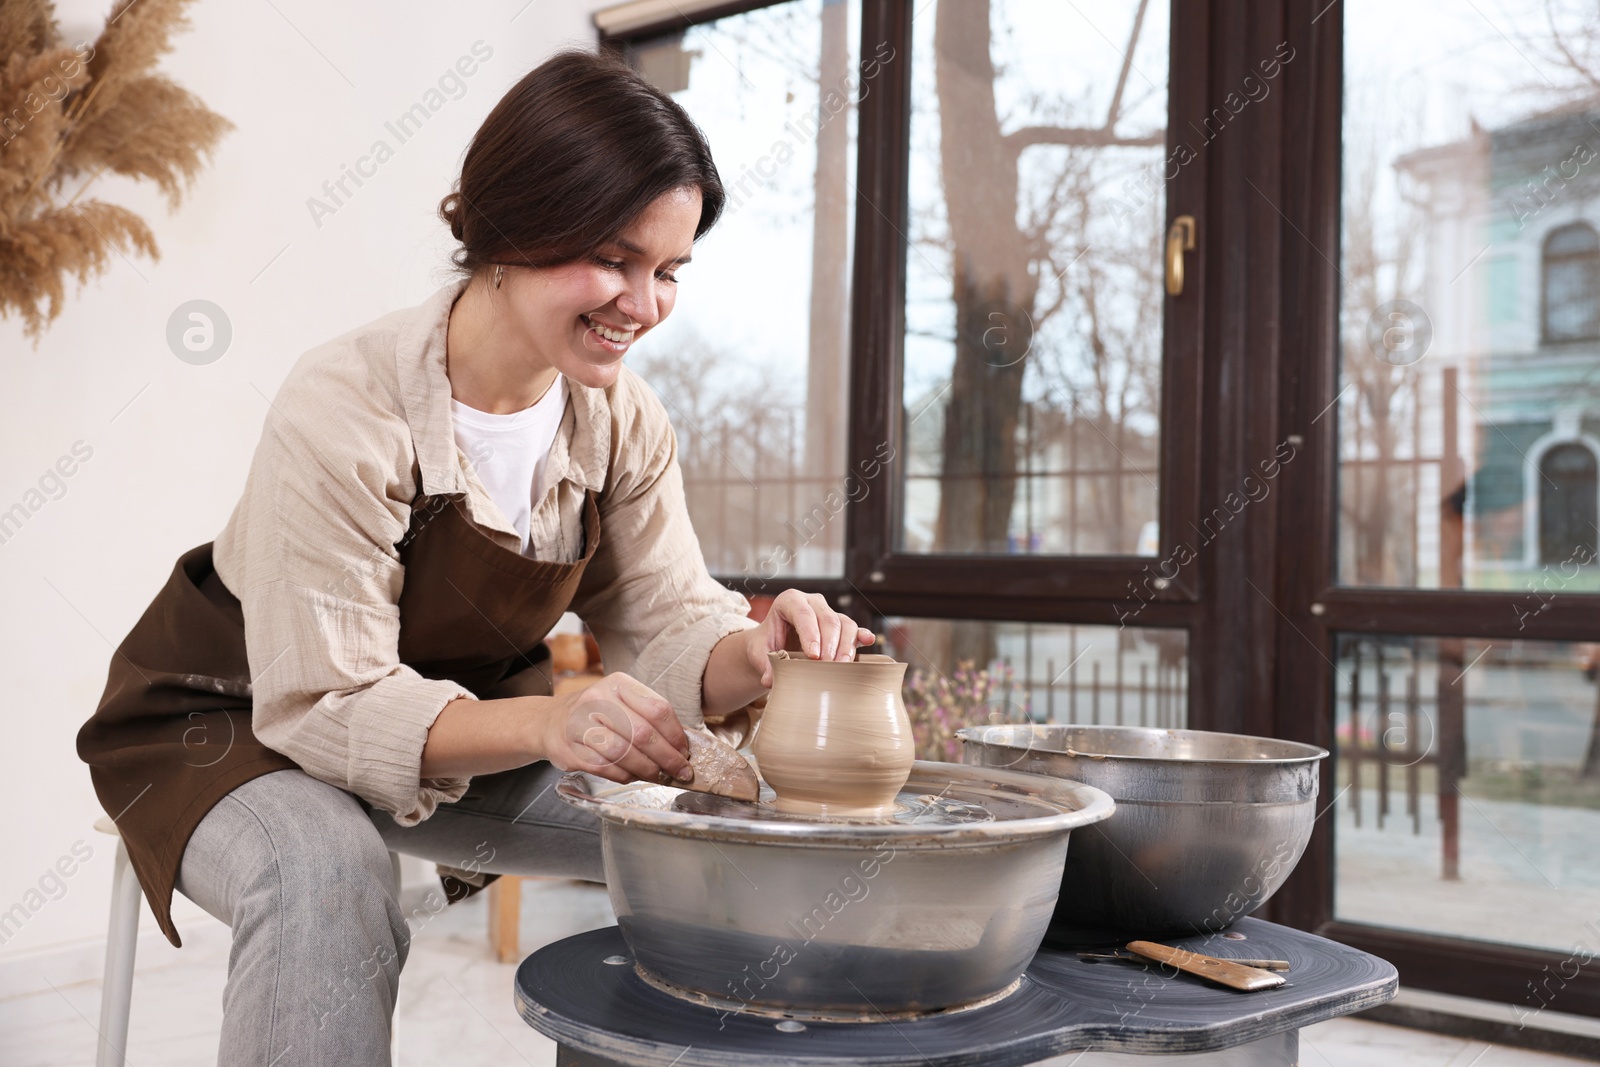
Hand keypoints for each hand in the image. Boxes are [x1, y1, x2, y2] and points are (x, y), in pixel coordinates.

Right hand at [541, 673, 693, 785]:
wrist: (549, 721)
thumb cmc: (596, 714)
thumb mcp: (621, 702)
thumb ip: (648, 717)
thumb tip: (681, 747)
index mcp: (618, 684)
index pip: (657, 709)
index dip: (676, 735)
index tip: (686, 751)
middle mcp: (598, 699)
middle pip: (642, 733)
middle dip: (667, 757)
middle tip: (680, 771)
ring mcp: (581, 723)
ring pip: (624, 752)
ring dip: (647, 770)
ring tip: (659, 776)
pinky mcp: (570, 748)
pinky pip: (606, 767)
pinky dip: (625, 775)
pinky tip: (634, 776)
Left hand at [748, 589, 875, 686]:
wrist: (774, 643)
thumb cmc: (767, 643)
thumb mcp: (759, 652)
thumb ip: (765, 664)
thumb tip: (771, 680)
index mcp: (790, 600)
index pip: (803, 614)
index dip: (810, 634)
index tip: (813, 656)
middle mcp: (812, 602)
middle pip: (828, 619)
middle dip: (830, 643)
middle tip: (827, 666)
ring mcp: (828, 612)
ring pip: (844, 623)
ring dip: (845, 646)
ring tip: (841, 666)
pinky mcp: (840, 626)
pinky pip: (854, 629)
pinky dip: (861, 636)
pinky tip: (868, 641)